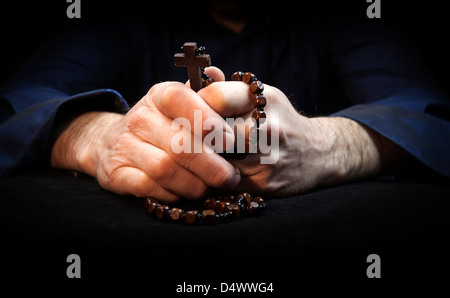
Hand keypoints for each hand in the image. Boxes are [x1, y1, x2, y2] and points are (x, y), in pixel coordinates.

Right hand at [50, 68, 240, 202]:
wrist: (113, 142)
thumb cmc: (164, 125)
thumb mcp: (183, 104)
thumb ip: (207, 95)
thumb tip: (217, 75)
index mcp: (160, 95)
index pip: (180, 99)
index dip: (207, 120)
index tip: (229, 141)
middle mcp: (140, 118)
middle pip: (180, 144)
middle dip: (212, 166)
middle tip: (230, 177)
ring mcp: (125, 146)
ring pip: (166, 169)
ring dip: (195, 184)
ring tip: (211, 188)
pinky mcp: (116, 173)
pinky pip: (149, 188)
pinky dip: (172, 195)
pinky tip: (184, 193)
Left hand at [198, 73, 405, 196]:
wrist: (318, 154)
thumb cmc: (281, 121)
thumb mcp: (262, 96)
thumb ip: (229, 88)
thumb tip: (202, 74)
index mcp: (264, 101)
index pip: (217, 97)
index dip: (194, 104)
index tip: (186, 110)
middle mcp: (268, 128)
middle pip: (212, 131)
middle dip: (192, 134)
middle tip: (180, 136)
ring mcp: (267, 159)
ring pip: (214, 160)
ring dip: (198, 157)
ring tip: (190, 154)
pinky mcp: (263, 184)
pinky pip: (222, 182)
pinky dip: (209, 177)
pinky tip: (205, 172)